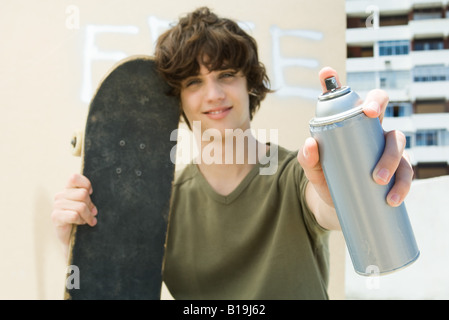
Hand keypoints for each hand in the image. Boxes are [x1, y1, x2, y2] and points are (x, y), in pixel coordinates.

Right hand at [51, 173, 96, 256]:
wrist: (73, 239)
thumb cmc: (82, 219)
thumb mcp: (87, 205)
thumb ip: (87, 196)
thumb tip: (90, 193)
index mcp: (67, 190)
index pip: (74, 178)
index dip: (86, 184)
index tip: (91, 193)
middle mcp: (60, 196)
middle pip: (82, 194)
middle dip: (90, 205)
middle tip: (93, 213)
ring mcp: (56, 206)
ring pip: (80, 206)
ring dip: (88, 215)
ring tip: (89, 220)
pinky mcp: (55, 217)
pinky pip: (74, 215)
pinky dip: (81, 220)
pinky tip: (80, 223)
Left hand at [298, 67, 412, 226]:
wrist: (336, 204)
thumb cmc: (325, 177)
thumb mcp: (312, 169)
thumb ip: (307, 157)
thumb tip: (310, 143)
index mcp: (351, 125)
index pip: (353, 99)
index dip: (343, 84)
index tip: (336, 78)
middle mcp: (371, 132)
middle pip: (382, 107)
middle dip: (378, 105)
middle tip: (371, 115)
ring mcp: (387, 150)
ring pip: (398, 142)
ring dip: (391, 158)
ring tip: (377, 178)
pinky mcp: (397, 172)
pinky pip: (407, 173)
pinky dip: (402, 185)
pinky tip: (392, 197)